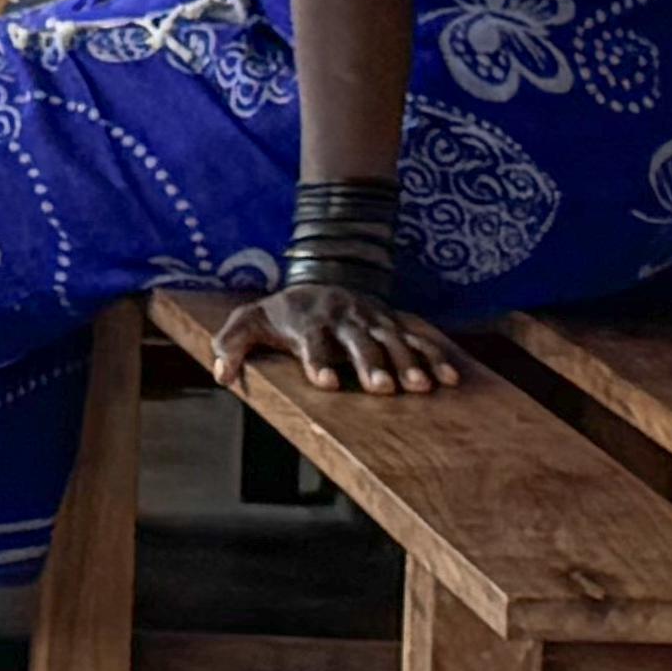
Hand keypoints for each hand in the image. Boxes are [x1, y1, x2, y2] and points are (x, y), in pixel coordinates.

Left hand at [206, 281, 465, 396]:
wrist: (318, 281)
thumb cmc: (281, 314)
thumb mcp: (249, 321)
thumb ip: (231, 345)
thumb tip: (221, 374)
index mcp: (308, 322)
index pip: (312, 342)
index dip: (317, 361)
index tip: (324, 383)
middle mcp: (343, 320)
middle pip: (358, 343)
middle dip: (370, 364)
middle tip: (381, 389)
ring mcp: (372, 321)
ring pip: (393, 340)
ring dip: (408, 363)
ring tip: (421, 388)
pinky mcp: (393, 324)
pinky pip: (418, 339)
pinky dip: (435, 357)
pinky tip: (450, 379)